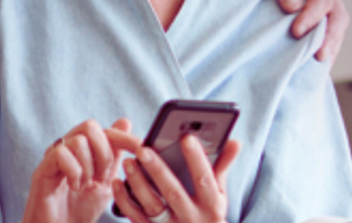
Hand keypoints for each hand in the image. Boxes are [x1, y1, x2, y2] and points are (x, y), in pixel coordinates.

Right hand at [22, 119, 139, 222]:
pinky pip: (62, 154)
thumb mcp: (106, 182)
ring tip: (84, 185)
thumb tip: (125, 122)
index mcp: (82, 150)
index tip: (142, 148)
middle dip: (103, 153)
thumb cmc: (79, 210)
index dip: (124, 137)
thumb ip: (115, 155)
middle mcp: (66, 148)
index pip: (105, 131)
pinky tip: (74, 187)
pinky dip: (74, 172)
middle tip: (101, 176)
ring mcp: (52, 157)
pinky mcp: (42, 169)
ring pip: (78, 141)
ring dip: (88, 167)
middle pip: (90, 127)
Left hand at [112, 136, 240, 222]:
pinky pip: (135, 217)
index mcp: (212, 207)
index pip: (205, 180)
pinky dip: (124, 200)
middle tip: (142, 149)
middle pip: (174, 193)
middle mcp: (192, 220)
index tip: (186, 137)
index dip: (197, 159)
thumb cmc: (208, 214)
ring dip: (138, 184)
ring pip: (152, 206)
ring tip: (128, 162)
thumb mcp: (219, 195)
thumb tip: (234, 141)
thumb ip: (222, 166)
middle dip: (158, 171)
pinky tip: (116, 182)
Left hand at [227, 0, 348, 61]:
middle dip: (330, 37)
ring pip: (333, 27)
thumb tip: (293, 7)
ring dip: (328, 45)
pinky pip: (320, 32)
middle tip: (318, 56)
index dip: (313, 16)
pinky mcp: (307, 15)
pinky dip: (319, 46)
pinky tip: (311, 63)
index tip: (296, 31)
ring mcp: (316, 3)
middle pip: (337, 15)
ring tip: (319, 64)